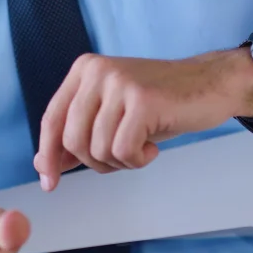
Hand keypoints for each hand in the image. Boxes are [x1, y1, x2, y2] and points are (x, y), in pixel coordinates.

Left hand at [34, 49, 252, 191]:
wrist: (210, 84)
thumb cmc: (159, 105)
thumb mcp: (112, 118)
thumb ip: (78, 136)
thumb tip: (42, 165)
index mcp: (84, 69)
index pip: (52, 118)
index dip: (48, 154)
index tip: (50, 183)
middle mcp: (97, 70)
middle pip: (73, 139)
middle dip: (95, 162)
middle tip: (122, 157)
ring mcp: (120, 82)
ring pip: (98, 148)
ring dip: (120, 162)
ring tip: (140, 147)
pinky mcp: (142, 100)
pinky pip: (123, 151)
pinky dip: (137, 160)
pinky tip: (152, 147)